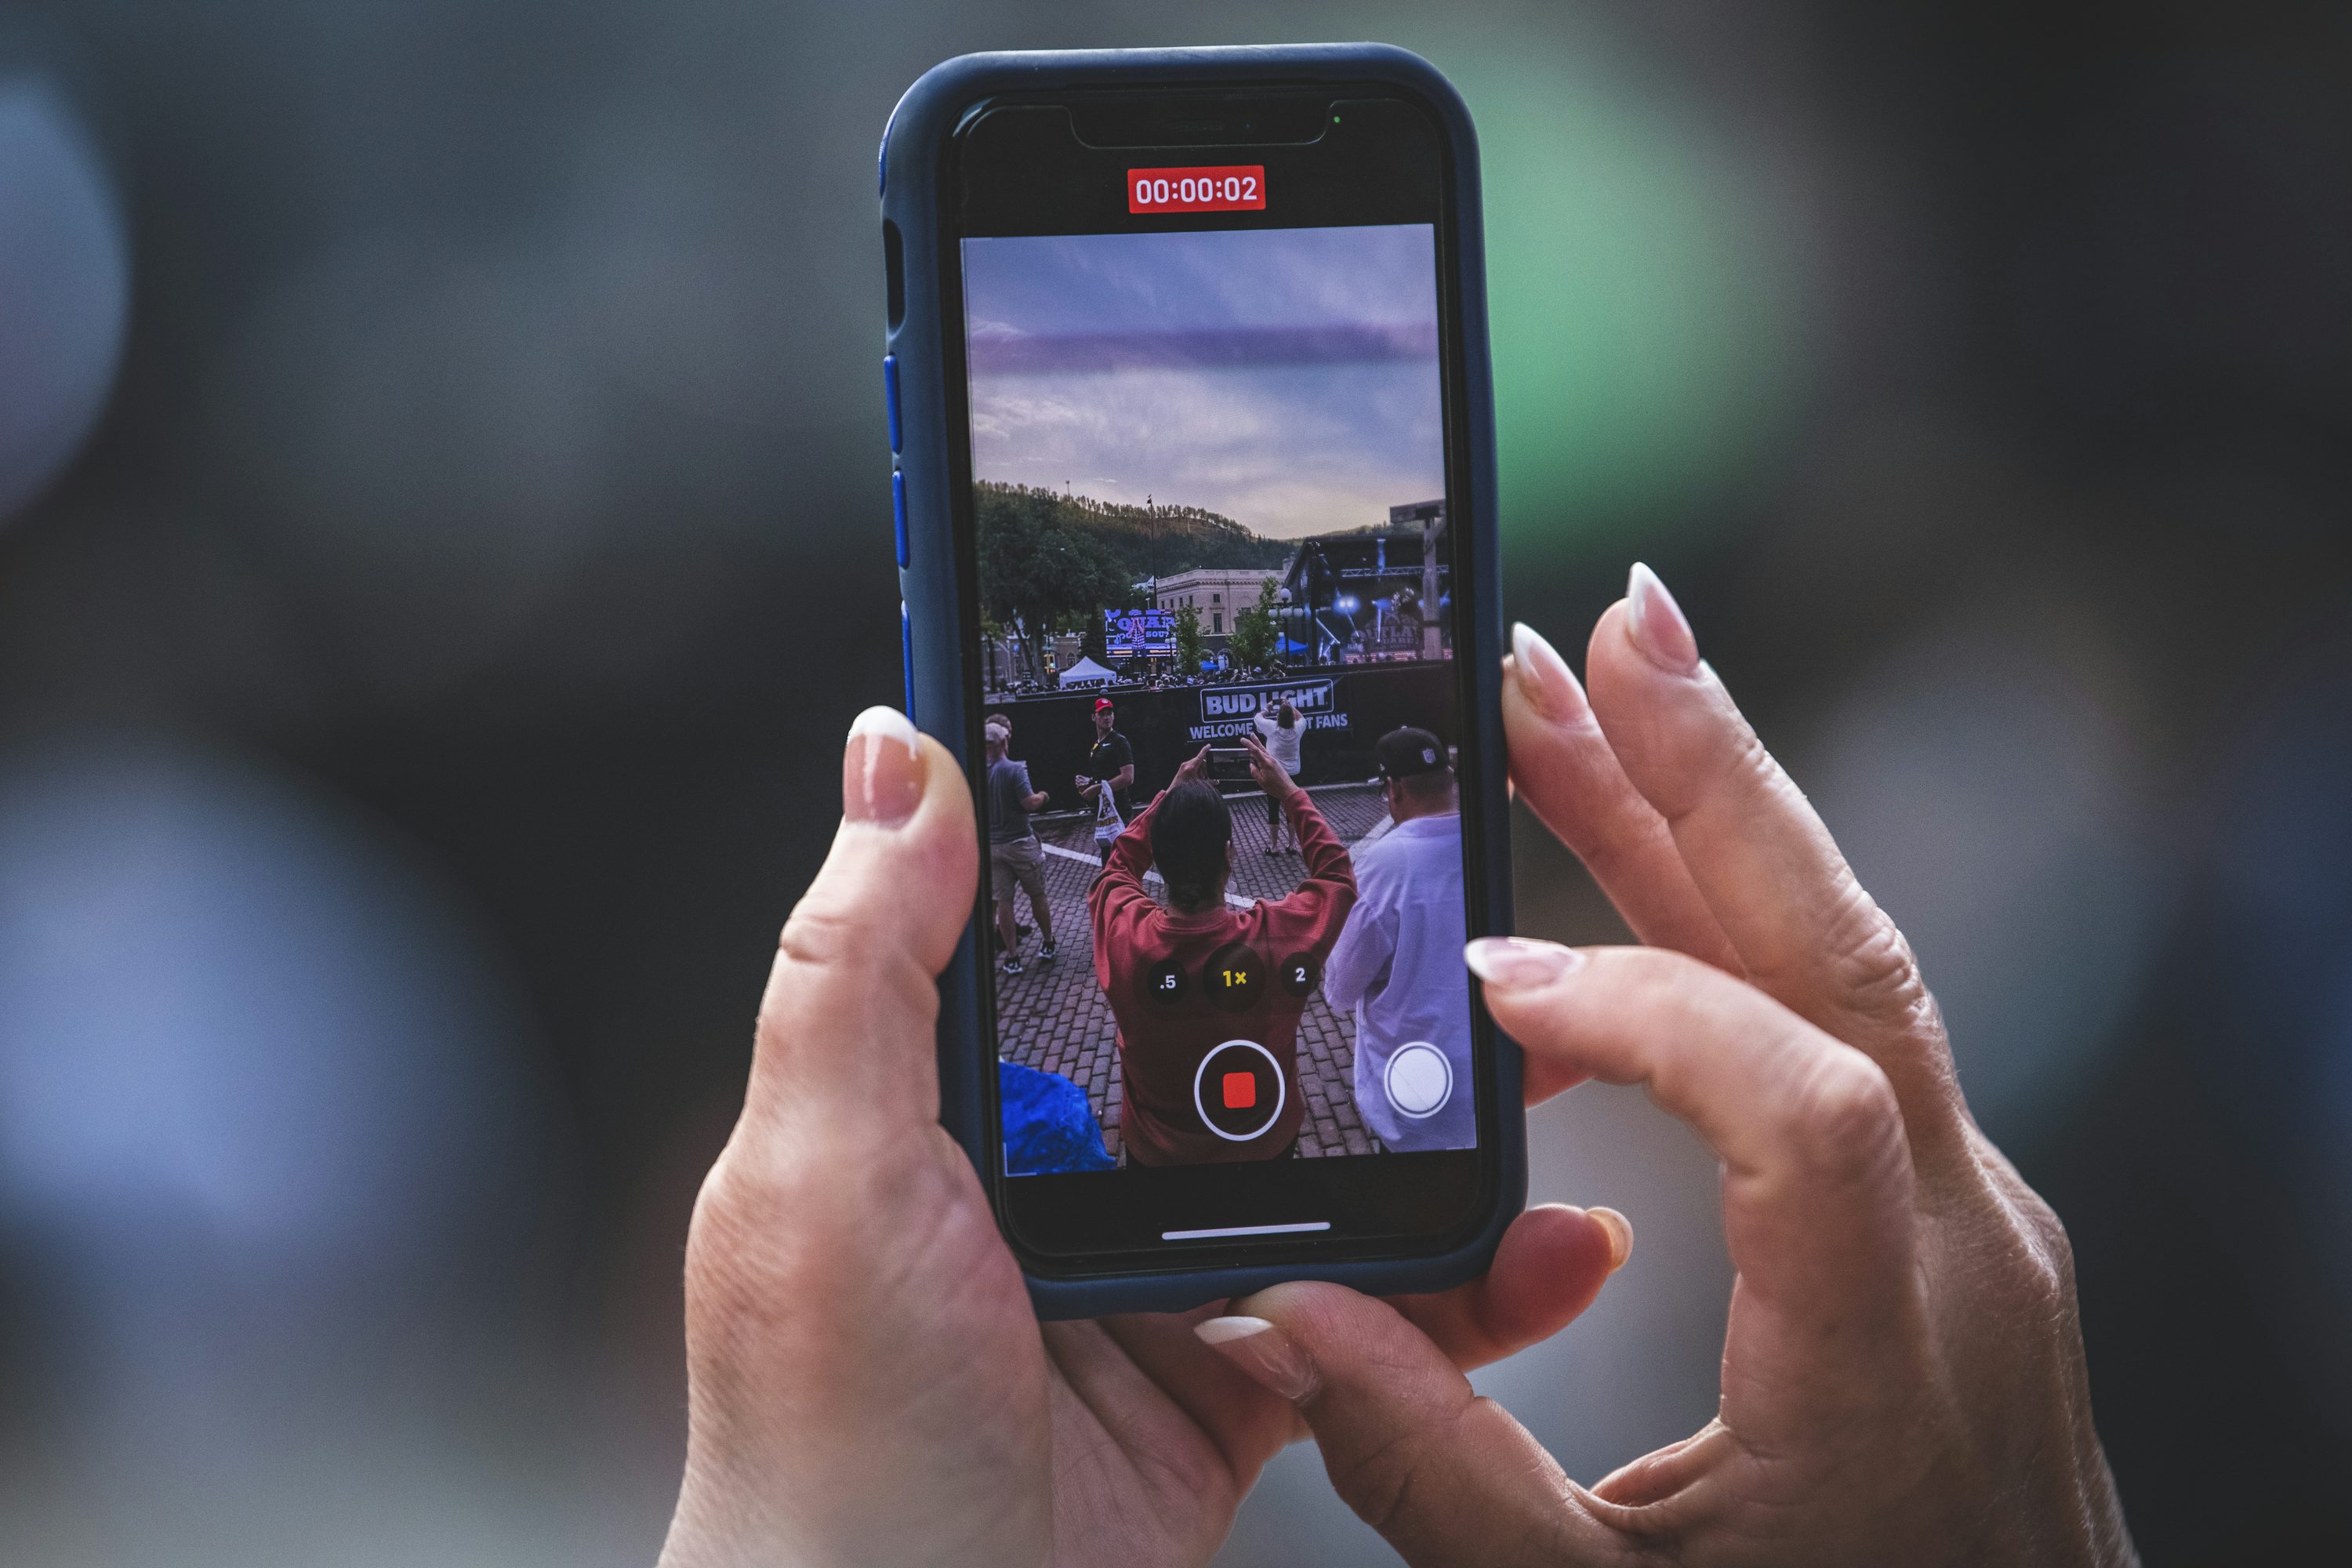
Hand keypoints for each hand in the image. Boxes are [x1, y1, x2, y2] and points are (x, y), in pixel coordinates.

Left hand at [657, 707, 1627, 1567]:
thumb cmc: (827, 1432)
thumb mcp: (825, 1162)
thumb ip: (864, 960)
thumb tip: (897, 751)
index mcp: (948, 1096)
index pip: (1053, 917)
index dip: (1146, 830)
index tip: (1246, 738)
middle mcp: (1051, 1173)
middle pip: (1220, 1031)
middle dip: (1343, 972)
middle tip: (1456, 899)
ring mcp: (1149, 1277)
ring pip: (1317, 1162)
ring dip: (1433, 1118)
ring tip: (1543, 1053)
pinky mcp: (1233, 1382)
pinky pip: (1371, 1312)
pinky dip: (1465, 1286)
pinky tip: (1541, 1247)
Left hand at [1170, 744, 1211, 788]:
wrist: (1175, 791)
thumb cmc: (1185, 788)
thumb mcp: (1199, 784)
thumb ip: (1209, 782)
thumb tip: (1217, 781)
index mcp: (1191, 768)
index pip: (1200, 756)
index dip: (1205, 750)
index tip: (1209, 745)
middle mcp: (1186, 765)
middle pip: (1200, 761)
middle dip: (1204, 768)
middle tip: (1203, 776)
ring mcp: (1184, 766)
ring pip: (1196, 763)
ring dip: (1200, 770)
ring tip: (1198, 778)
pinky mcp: (1182, 767)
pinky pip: (1191, 765)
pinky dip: (1195, 770)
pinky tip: (1195, 777)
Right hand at [1194, 567, 2136, 1566]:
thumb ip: (1437, 1474)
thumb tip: (1290, 1318)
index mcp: (1890, 1349)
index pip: (1802, 1105)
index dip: (1646, 1013)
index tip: (1494, 993)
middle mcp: (1963, 1245)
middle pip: (1845, 961)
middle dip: (1709, 781)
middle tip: (1602, 637)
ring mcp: (1972, 1217)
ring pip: (1842, 971)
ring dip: (1712, 826)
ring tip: (1579, 709)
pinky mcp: (1945, 1217)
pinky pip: (1838, 1032)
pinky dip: (1733, 929)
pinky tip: (1629, 900)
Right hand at [1240, 736, 1298, 802]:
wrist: (1288, 790)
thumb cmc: (1276, 787)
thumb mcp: (1261, 781)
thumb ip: (1254, 771)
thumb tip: (1251, 765)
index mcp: (1265, 763)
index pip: (1255, 751)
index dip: (1248, 744)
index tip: (1243, 740)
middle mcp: (1271, 760)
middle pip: (1261, 748)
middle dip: (1255, 741)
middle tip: (1251, 735)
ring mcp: (1274, 761)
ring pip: (1264, 751)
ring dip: (1259, 745)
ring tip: (1255, 740)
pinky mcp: (1276, 764)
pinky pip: (1267, 756)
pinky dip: (1262, 753)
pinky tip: (1260, 754)